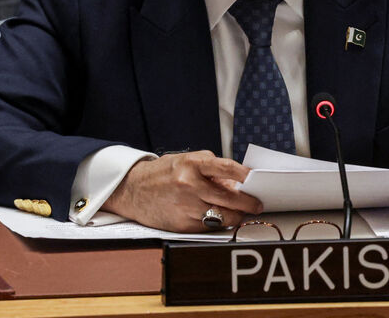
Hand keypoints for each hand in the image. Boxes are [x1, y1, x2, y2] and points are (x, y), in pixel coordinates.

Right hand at [102, 150, 261, 232]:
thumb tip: (235, 182)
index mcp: (191, 164)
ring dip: (235, 216)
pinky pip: (210, 227)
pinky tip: (220, 219)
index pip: (226, 168)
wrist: (131, 190)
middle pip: (230, 199)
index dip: (244, 175)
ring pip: (223, 217)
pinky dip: (218, 224)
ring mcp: (186, 206)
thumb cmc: (161, 174)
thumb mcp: (185, 161)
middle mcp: (189, 185)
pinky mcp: (182, 224)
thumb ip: (210, 168)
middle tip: (256, 204)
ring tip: (240, 213)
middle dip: (248, 203)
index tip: (255, 180)